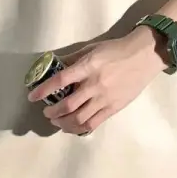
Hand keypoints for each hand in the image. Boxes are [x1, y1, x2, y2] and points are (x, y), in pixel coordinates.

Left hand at [27, 27, 167, 135]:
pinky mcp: (114, 108)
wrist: (144, 56)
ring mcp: (105, 99)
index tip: (32, 97)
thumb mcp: (91, 49)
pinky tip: (72, 127)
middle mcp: (95, 85)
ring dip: (63, 123)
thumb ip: (73, 59)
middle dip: (53, 112)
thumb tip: (53, 65)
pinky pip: (93, 124)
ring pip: (79, 119)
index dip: (43, 90)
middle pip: (68, 105)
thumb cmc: (116, 50)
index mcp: (88, 67)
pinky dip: (79, 128)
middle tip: (46, 112)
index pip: (60, 81)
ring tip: (57, 121)